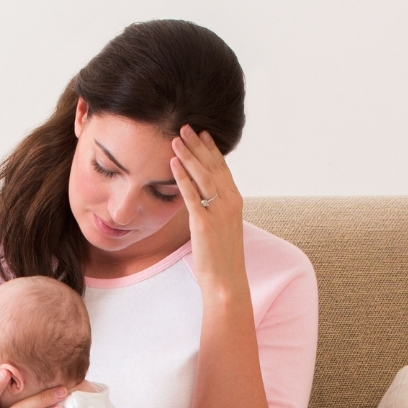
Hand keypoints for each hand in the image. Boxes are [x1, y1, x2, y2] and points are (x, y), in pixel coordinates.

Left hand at [169, 125, 246, 298]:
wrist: (226, 280)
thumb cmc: (221, 257)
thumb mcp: (221, 227)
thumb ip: (214, 209)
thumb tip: (201, 198)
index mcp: (235, 201)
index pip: (223, 169)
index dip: (212, 150)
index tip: (202, 134)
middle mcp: (230, 202)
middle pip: (213, 167)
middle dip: (198, 146)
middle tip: (186, 127)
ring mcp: (219, 212)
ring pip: (203, 176)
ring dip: (189, 156)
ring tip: (176, 139)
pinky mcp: (205, 223)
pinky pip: (192, 195)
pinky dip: (182, 177)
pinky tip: (172, 164)